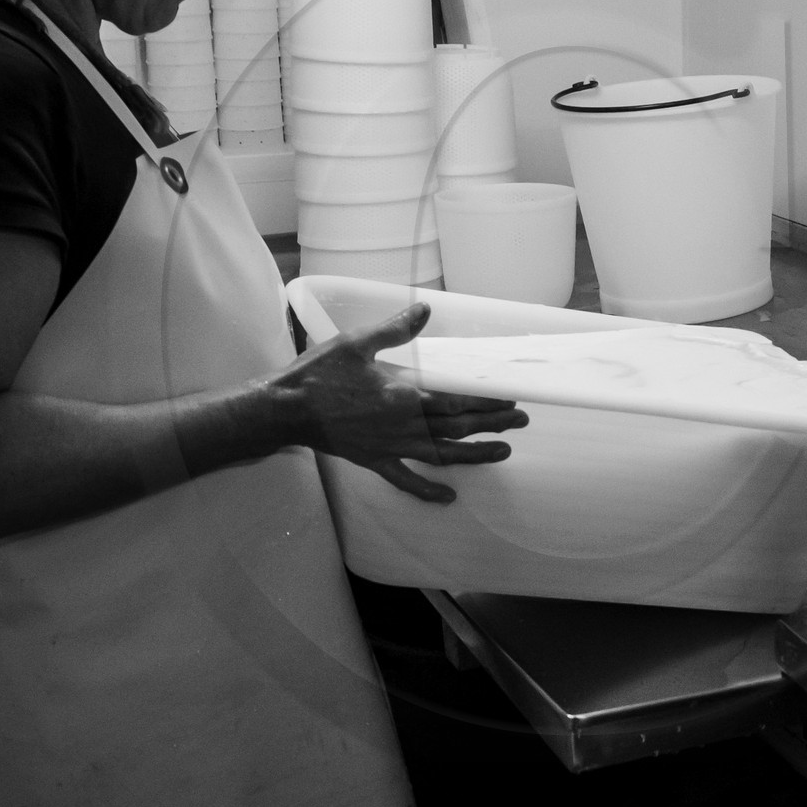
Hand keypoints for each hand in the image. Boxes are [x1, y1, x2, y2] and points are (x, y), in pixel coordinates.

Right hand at [269, 302, 527, 501]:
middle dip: (492, 424)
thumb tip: (425, 308)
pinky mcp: (374, 461)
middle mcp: (403, 426)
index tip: (509, 396)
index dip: (485, 399)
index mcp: (402, 395)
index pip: (455, 399)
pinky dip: (427, 489)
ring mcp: (390, 447)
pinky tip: (448, 497)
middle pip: (457, 427)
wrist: (285, 410)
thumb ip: (395, 328)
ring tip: (503, 453)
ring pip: (442, 454)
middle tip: (521, 423)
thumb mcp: (357, 342)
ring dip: (475, 455)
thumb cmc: (319, 374)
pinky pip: (406, 479)